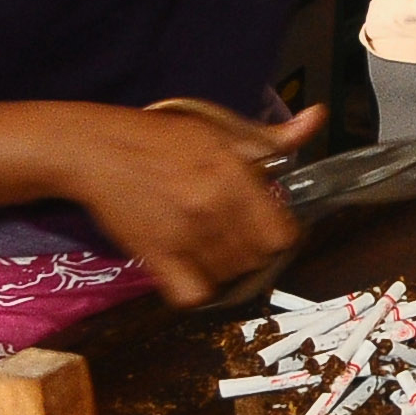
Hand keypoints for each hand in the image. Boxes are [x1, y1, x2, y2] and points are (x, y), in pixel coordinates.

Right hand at [63, 103, 325, 305]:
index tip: (268, 230)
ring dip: (227, 269)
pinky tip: (192, 270)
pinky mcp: (157, 256)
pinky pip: (193, 295)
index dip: (280, 235)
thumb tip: (316, 119)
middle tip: (236, 237)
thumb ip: (270, 137)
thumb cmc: (158, 137)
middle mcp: (213, 207)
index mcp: (234, 174)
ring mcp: (185, 235)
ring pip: (230, 278)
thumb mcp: (219, 128)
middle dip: (254, 252)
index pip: (282, 235)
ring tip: (212, 248)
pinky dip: (197, 290)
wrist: (99, 149)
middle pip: (259, 260)